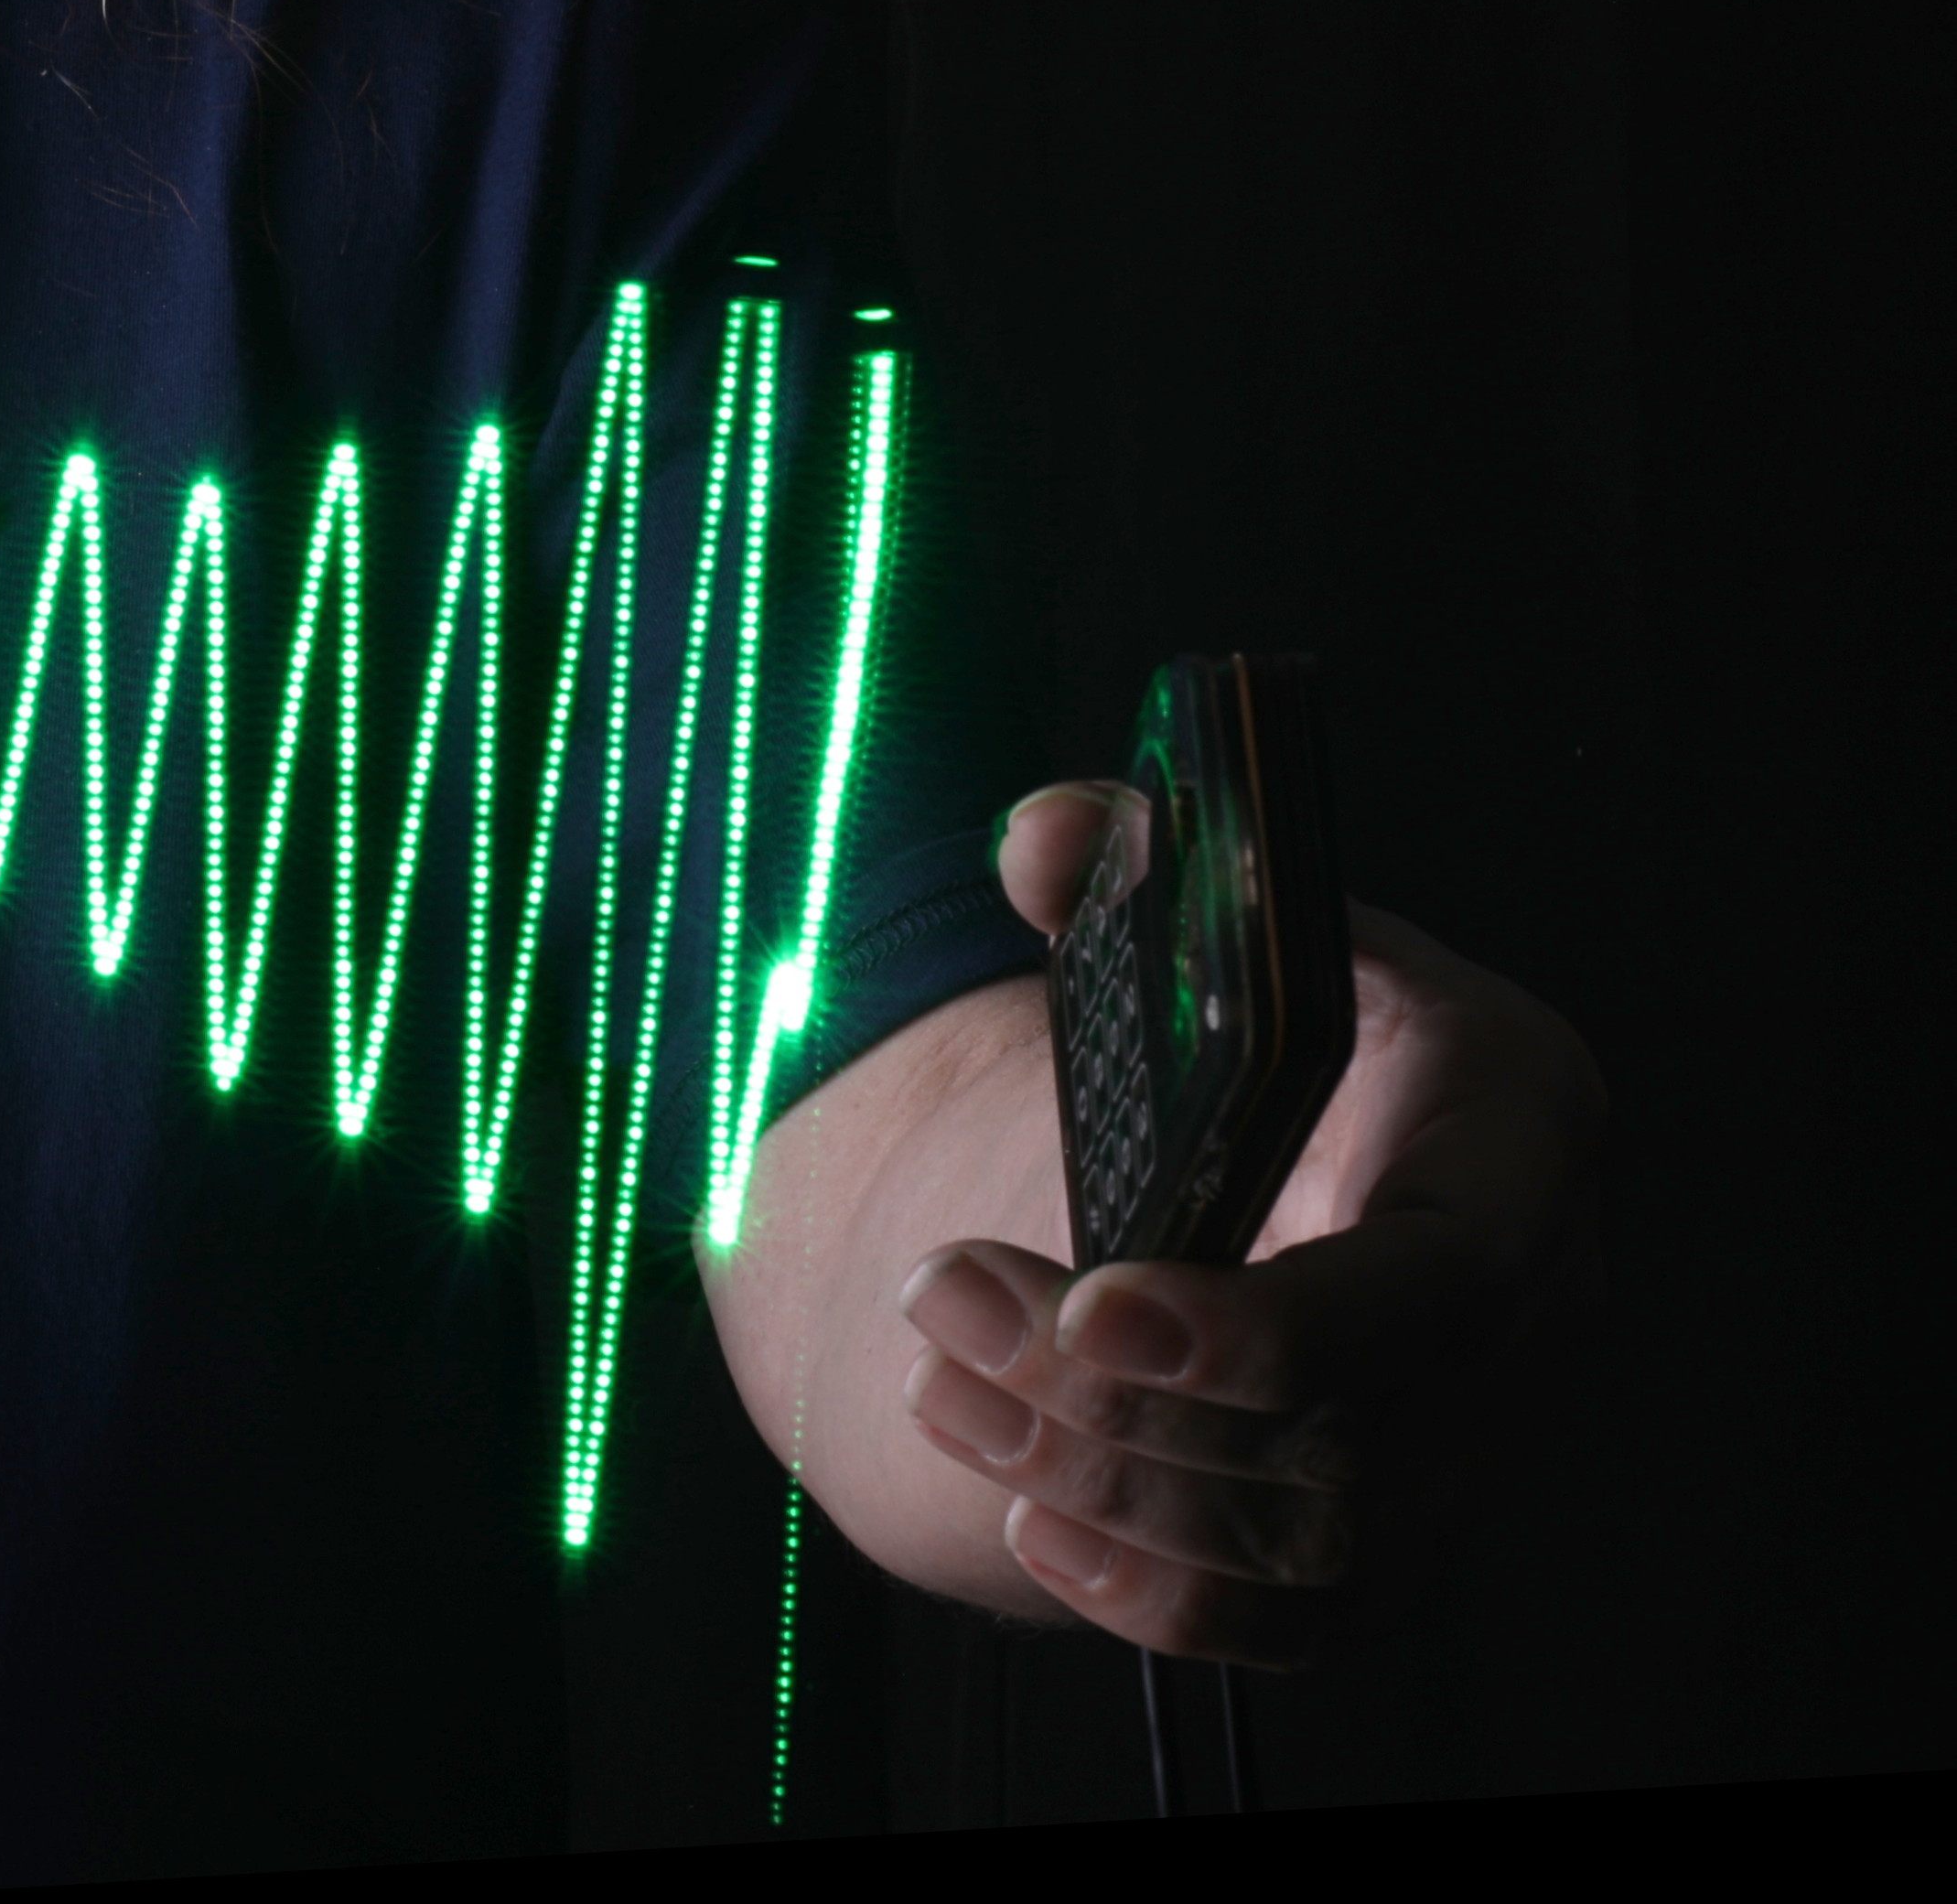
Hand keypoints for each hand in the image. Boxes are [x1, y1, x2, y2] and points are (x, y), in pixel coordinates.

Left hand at [889, 782, 1608, 1666]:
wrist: (1335, 1130)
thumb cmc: (1296, 1012)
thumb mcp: (1241, 906)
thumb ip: (1135, 858)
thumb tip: (1041, 845)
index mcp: (1517, 1134)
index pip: (1429, 1287)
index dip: (1262, 1324)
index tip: (1088, 1303)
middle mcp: (1531, 1309)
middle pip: (1343, 1438)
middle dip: (1117, 1401)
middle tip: (940, 1303)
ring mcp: (1477, 1443)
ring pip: (1303, 1543)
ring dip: (1102, 1485)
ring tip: (943, 1382)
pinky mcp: (1402, 1534)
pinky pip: (1298, 1626)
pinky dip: (1156, 1598)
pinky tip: (1031, 1516)